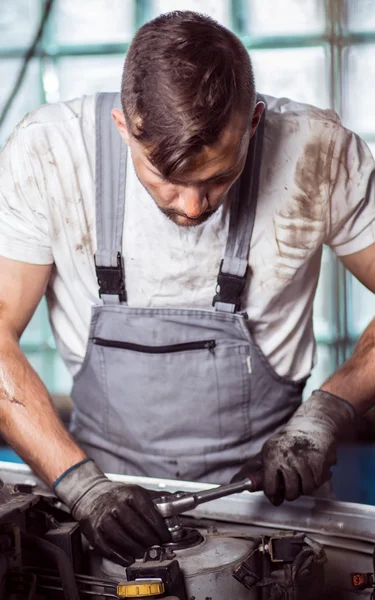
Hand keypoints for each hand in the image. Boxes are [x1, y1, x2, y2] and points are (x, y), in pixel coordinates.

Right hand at [54, 459, 170, 565]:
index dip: (158, 526)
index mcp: (129, 493)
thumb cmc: (117, 495)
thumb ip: (156, 498)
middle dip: (149, 538)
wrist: (90, 494)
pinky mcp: (94, 531)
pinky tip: (128, 558)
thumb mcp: (136, 491)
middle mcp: (115, 504)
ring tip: (143, 552)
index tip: (165, 535)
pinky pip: (107, 546)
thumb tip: (176, 500)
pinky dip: (119, 555)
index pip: (147, 510)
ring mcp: (104, 517)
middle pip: (135, 525)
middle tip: (156, 545)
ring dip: (135, 547)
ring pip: (121, 536)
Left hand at [261, 390, 354, 504]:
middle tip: (290, 490)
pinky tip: (312, 473)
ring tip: (302, 479)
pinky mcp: (319, 462)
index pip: (270, 486)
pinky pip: (317, 483)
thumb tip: (239, 482)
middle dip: (290, 494)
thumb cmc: (287, 441)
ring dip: (304, 488)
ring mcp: (304, 461)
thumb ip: (257, 468)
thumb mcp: (269, 450)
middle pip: (290, 492)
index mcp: (272, 456)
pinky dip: (316, 481)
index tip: (275, 496)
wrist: (312, 425)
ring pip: (306, 489)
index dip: (273, 495)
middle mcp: (287, 459)